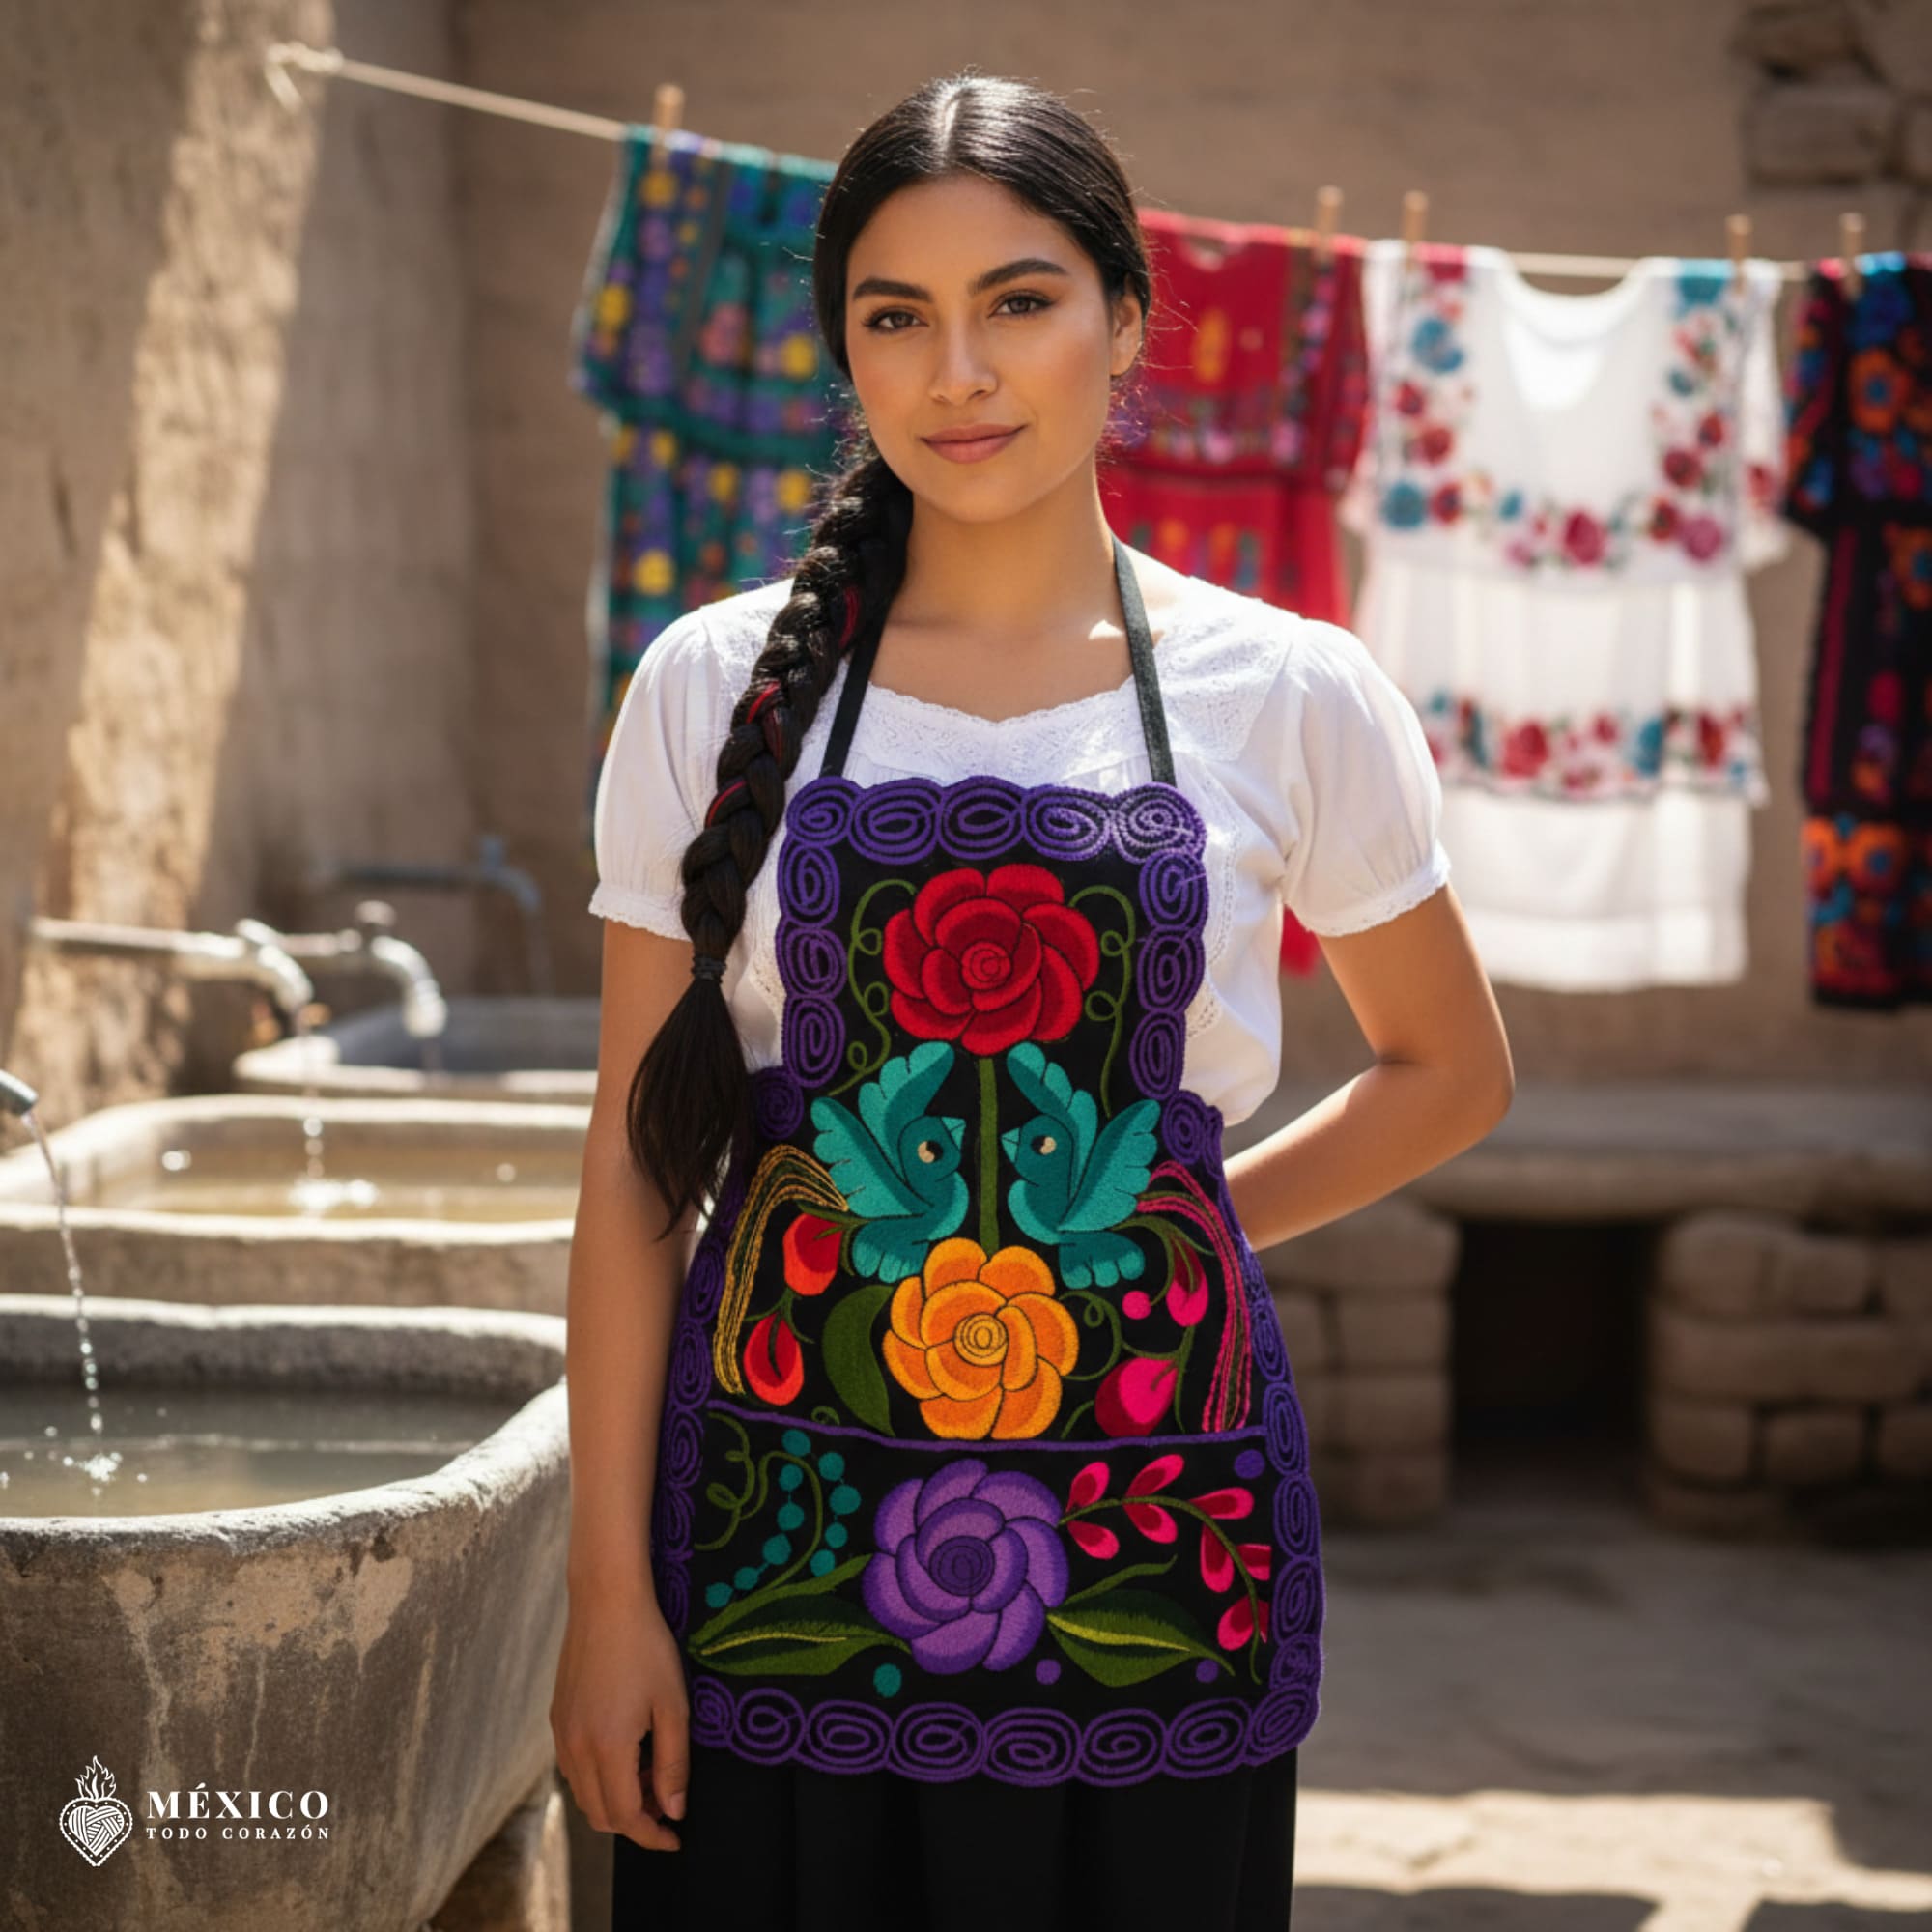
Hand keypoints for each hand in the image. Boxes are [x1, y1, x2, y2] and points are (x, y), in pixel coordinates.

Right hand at [550, 1579, 689, 1850]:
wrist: (606, 1600)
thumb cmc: (646, 1647)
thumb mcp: (673, 1705)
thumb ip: (674, 1763)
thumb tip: (674, 1810)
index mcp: (606, 1748)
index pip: (625, 1817)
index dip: (652, 1835)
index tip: (675, 1837)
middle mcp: (575, 1748)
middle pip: (600, 1813)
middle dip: (635, 1819)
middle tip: (667, 1799)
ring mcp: (561, 1733)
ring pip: (584, 1793)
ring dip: (615, 1798)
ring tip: (650, 1771)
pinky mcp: (557, 1717)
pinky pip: (574, 1767)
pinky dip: (598, 1776)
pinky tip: (626, 1750)